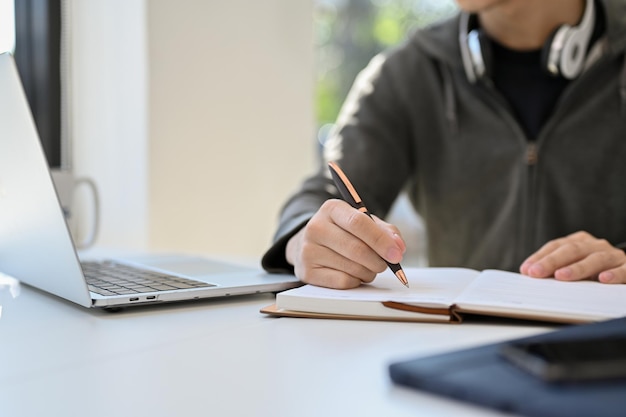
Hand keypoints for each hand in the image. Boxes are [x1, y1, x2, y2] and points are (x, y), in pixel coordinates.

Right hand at [285, 199, 405, 288]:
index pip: (358, 222)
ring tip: (367, 268)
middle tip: (386, 265)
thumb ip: (386, 231)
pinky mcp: (307, 272)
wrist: (311, 244)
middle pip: (356, 248)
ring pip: (351, 268)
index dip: (380, 240)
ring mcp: (308, 250)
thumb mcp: (364, 223)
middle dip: (378, 261)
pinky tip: (353, 274)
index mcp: (332, 209)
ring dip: (368, 272)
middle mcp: (316, 227)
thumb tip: (399, 248)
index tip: (396, 254)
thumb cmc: (343, 233)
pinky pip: (342, 282)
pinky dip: (356, 281)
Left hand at [520, 231, 625, 283]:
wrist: (625, 270)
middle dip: (552, 262)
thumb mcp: (574, 266)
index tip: (527, 269)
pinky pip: (623, 270)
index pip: (556, 246)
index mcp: (579, 242)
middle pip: (572, 250)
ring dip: (577, 268)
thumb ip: (555, 268)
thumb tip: (529, 273)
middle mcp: (595, 246)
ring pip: (595, 259)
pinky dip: (614, 274)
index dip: (540, 257)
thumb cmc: (595, 270)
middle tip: (537, 273)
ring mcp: (613, 256)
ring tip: (562, 276)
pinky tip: (603, 279)